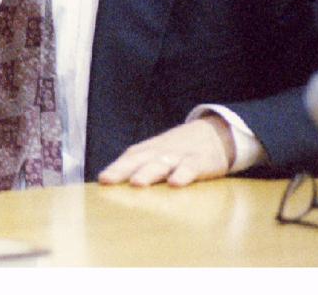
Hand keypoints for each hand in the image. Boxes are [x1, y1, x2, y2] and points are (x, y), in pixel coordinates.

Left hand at [97, 115, 236, 187]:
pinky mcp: (200, 161)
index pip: (128, 158)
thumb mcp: (159, 154)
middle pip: (139, 159)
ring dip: (149, 172)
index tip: (102, 180)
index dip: (114, 168)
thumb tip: (116, 184)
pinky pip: (190, 168)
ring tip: (137, 183)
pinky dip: (183, 174)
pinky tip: (175, 184)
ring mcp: (180, 155)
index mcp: (149, 151)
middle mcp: (160, 151)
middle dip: (122, 170)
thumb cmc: (179, 150)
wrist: (215, 133)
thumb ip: (140, 166)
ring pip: (162, 163)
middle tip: (108, 180)